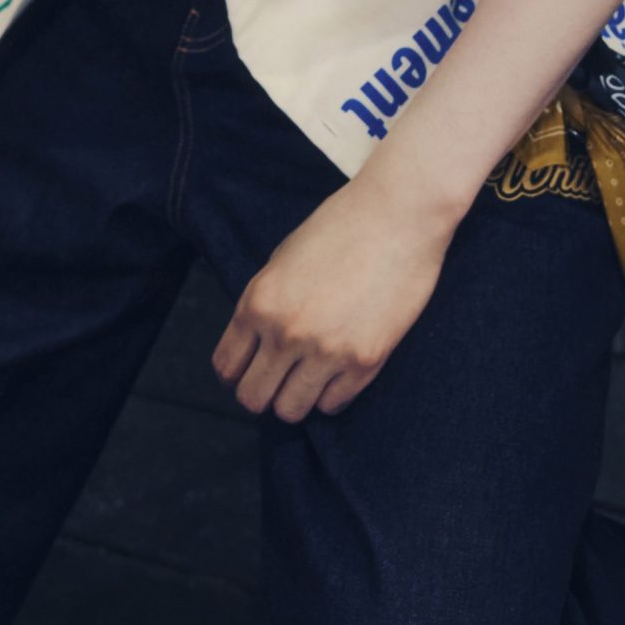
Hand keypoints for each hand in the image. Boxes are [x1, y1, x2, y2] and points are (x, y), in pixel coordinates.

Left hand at [210, 176, 456, 422]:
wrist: (398, 214)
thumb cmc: (341, 227)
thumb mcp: (283, 259)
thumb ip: (264, 303)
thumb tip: (254, 345)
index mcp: (259, 302)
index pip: (227, 367)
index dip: (235, 374)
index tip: (248, 371)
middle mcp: (286, 332)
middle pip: (253, 398)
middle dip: (261, 393)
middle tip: (277, 380)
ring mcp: (326, 351)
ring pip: (291, 411)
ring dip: (295, 399)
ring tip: (307, 379)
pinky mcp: (365, 361)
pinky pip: (333, 404)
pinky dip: (330, 394)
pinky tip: (336, 372)